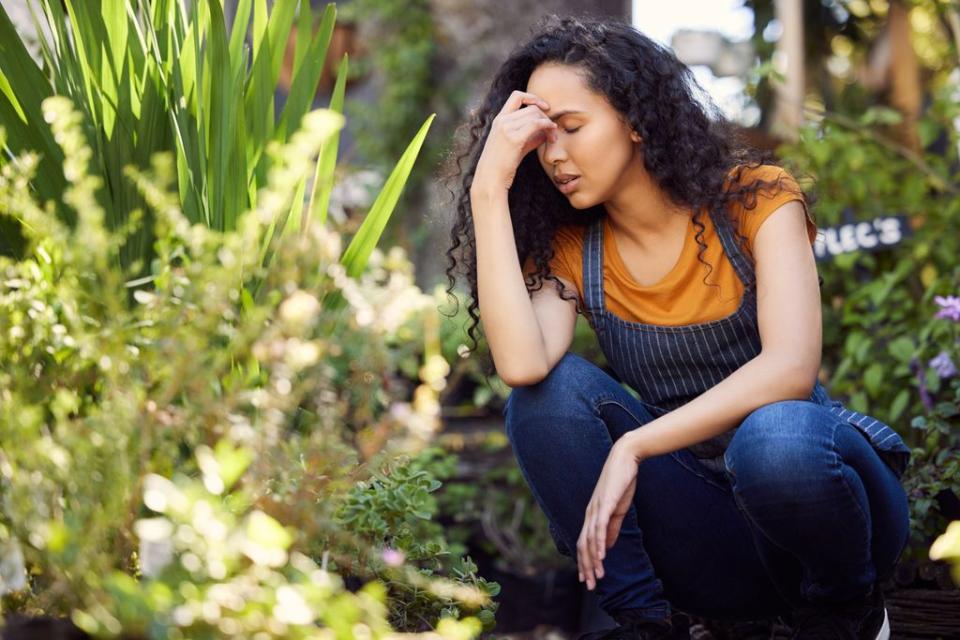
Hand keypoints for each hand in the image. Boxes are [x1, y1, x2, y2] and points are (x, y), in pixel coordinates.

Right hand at [471, 90, 557, 194]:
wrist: (490, 179)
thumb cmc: (503, 166)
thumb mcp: (516, 146)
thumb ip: (530, 136)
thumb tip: (547, 130)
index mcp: (499, 119)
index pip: (516, 96)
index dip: (533, 98)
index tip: (545, 108)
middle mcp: (502, 120)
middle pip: (531, 108)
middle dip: (546, 117)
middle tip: (553, 132)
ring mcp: (506, 129)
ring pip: (535, 115)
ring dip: (548, 125)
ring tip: (553, 138)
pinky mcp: (514, 139)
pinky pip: (536, 125)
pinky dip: (547, 128)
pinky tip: (551, 138)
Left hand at [577, 435, 641, 590]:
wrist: (625, 459)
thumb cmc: (621, 483)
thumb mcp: (617, 510)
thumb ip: (612, 528)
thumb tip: (606, 547)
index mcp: (592, 515)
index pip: (584, 543)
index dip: (584, 562)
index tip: (588, 579)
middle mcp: (590, 513)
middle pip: (583, 545)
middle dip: (586, 567)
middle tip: (590, 586)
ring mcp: (596, 508)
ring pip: (589, 539)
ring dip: (593, 560)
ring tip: (597, 576)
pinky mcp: (605, 504)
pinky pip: (600, 527)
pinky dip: (599, 543)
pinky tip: (601, 556)